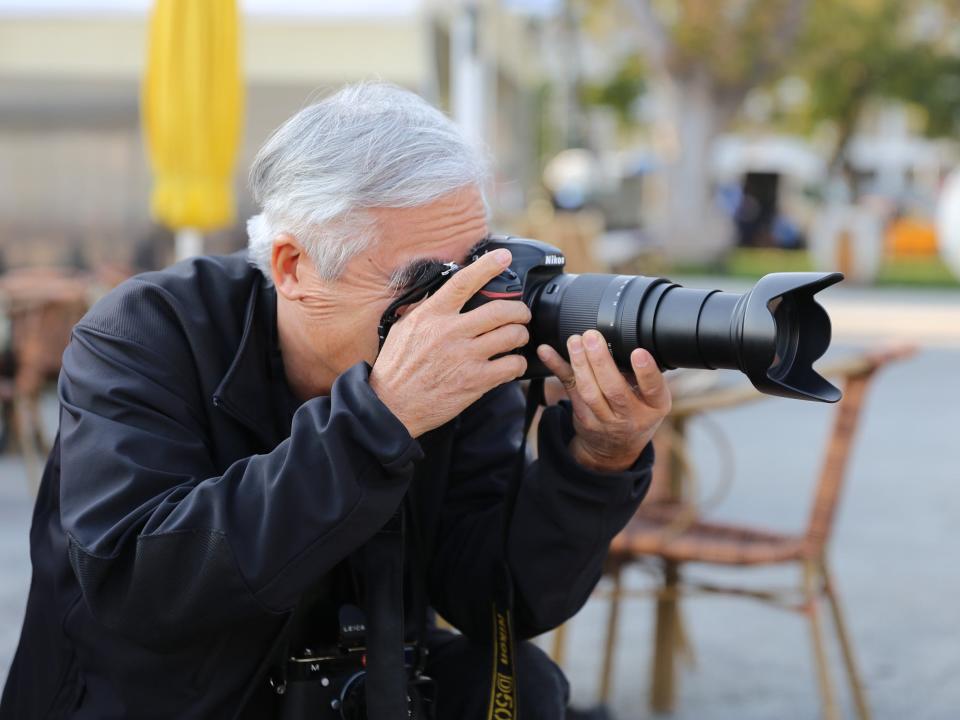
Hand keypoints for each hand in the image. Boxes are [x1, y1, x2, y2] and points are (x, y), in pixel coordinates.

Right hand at [370, 249, 530, 437]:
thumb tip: (440, 292)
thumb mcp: (404, 328)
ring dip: (521, 335)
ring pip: (512, 335)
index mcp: (432, 315)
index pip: (464, 282)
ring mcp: (465, 356)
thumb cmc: (397, 368)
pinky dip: (517, 363)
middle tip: (521, 314)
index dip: (488, 266)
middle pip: (501, 310)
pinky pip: (511, 365)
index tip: (503, 257)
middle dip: (519, 310)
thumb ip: (425, 309)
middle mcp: (450, 332)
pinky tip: (510, 364)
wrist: (391, 406)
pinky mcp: (475, 381)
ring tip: (518, 338)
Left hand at [537, 329, 670, 472]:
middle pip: (614, 389)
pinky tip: (546, 352)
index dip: (647, 372)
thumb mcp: (651, 399)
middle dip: (601, 361)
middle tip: (592, 337)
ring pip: (589, 392)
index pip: (653, 389)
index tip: (638, 352)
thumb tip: (625, 337)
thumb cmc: (637, 412)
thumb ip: (641, 375)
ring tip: (575, 341)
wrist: (615, 449)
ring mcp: (604, 420)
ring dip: (579, 364)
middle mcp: (630, 416)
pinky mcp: (582, 416)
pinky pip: (569, 388)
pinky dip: (556, 367)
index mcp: (654, 406)